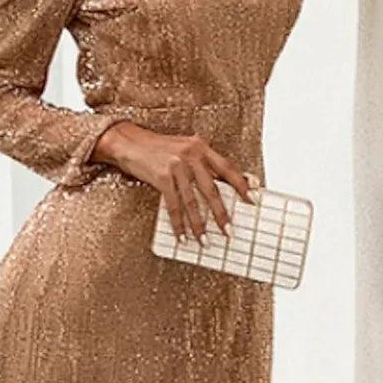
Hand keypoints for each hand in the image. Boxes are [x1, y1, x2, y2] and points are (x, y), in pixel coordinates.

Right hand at [91, 122, 252, 242]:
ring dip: (199, 225)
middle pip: (212, 190)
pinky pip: (174, 205)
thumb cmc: (158, 149)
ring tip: (205, 241)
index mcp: (201, 147)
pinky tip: (182, 236)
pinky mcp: (162, 176)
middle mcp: (191, 154)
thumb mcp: (184, 151)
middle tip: (229, 232)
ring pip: (193, 202)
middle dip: (221, 214)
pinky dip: (178, 223)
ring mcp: (176, 166)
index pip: (227, 168)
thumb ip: (203, 166)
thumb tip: (223, 185)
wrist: (129, 142)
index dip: (241, 184)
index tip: (253, 200)